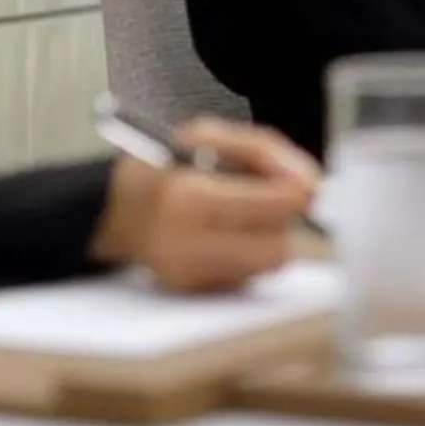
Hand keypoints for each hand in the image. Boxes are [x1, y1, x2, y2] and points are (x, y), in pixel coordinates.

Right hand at [92, 120, 319, 292]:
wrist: (114, 208)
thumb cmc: (165, 166)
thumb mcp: (207, 135)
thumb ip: (264, 150)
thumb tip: (310, 182)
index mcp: (190, 198)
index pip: (274, 206)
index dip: (299, 192)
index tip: (304, 183)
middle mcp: (188, 244)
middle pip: (277, 247)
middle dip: (284, 221)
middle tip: (271, 200)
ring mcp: (190, 274)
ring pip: (268, 265)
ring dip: (270, 237)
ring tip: (246, 215)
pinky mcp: (194, 290)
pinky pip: (248, 275)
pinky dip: (249, 253)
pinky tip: (227, 234)